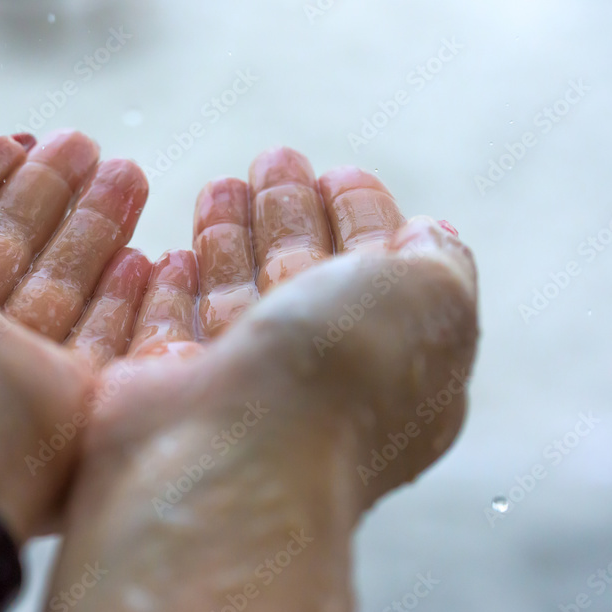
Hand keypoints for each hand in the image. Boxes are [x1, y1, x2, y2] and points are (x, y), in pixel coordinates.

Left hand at [0, 130, 151, 543]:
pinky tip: (148, 258)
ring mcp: (3, 368)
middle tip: (87, 145)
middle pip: (8, 244)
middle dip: (48, 190)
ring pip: (59, 283)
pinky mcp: (61, 400)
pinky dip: (122, 301)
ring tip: (130, 171)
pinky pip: (100, 340)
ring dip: (95, 226)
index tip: (16, 142)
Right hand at [49, 147, 478, 611]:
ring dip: (231, 233)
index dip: (364, 216)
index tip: (340, 174)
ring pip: (236, 293)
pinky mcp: (171, 387)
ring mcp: (242, 386)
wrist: (233, 452)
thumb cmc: (342, 374)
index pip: (380, 271)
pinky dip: (173, 286)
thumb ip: (440, 260)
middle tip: (273, 160)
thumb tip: (426, 233)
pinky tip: (171, 252)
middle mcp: (318, 378)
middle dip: (290, 211)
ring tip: (221, 184)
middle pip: (303, 275)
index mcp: (395, 363)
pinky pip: (172, 323)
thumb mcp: (433, 300)